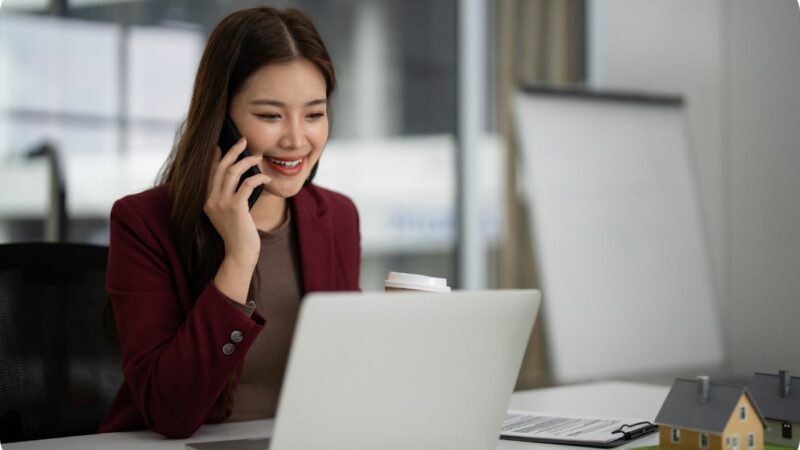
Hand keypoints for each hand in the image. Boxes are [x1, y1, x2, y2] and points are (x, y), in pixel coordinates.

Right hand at [204, 137, 270, 302]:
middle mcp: (210, 200)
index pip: (210, 173)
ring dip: (247, 161)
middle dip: (232, 151)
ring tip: (258, 156)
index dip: (216, 157)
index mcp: (207, 200)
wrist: (240, 253)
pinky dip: (257, 178)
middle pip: (220, 167)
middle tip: (243, 140)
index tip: (222, 145)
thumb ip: (228, 197)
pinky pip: (246, 184)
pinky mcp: (235, 208)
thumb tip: (241, 178)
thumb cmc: (238, 233)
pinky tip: (266, 179)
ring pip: (232, 172)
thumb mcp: (229, 213)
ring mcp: (221, 204)